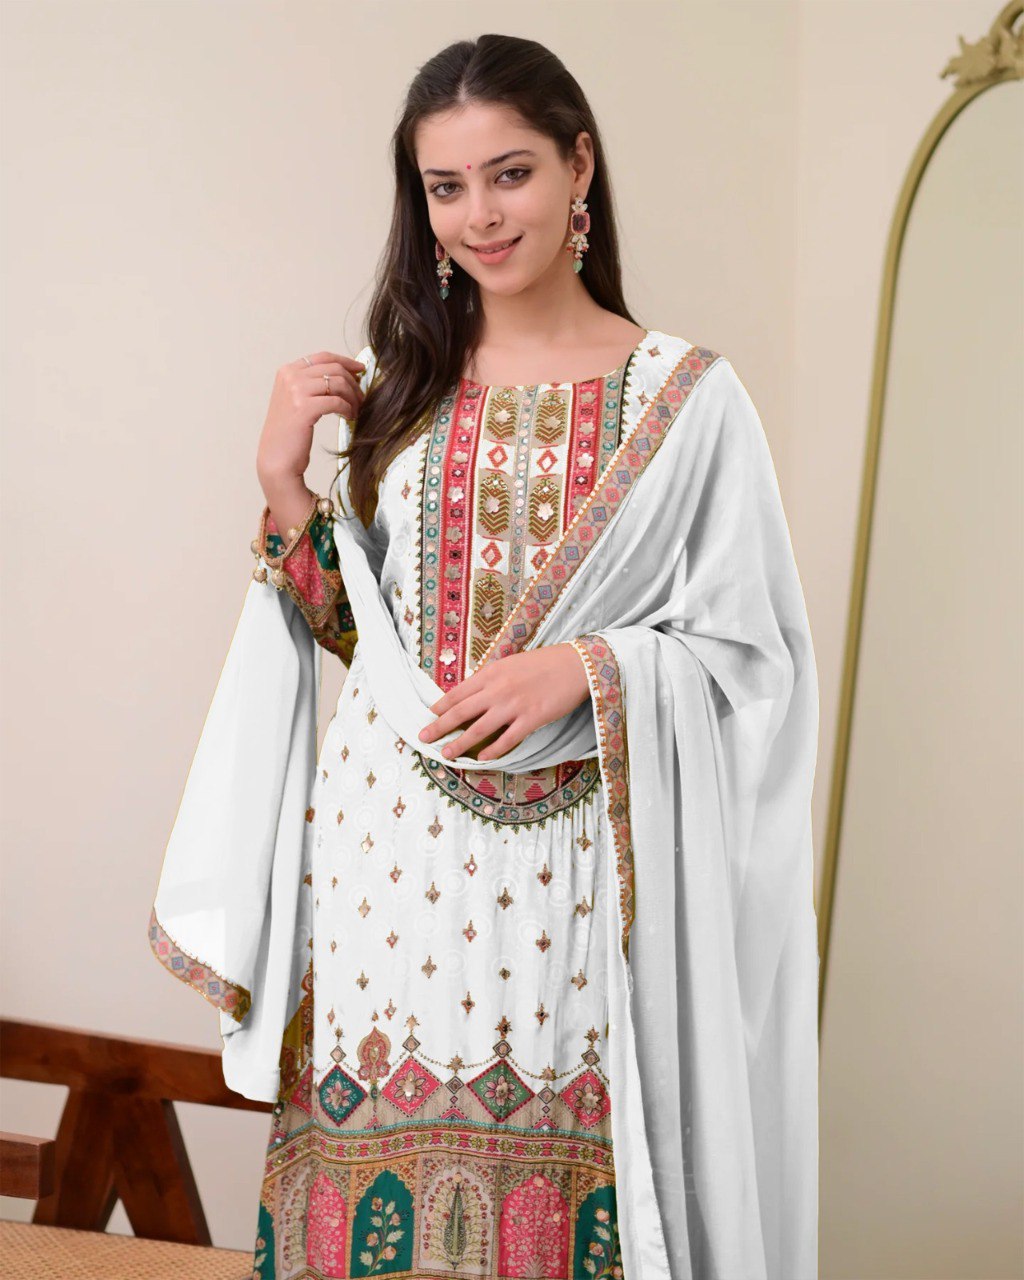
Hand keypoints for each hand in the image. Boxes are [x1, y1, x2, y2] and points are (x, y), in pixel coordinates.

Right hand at [256, 350, 365, 487]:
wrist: (276, 459)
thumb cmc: (289, 434)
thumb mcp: (296, 400)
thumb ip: (313, 384)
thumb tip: (345, 374)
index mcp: (287, 371)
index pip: (323, 357)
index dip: (346, 362)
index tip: (360, 370)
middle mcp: (290, 376)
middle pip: (333, 368)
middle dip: (353, 383)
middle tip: (361, 398)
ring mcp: (295, 390)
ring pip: (338, 383)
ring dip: (352, 397)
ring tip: (355, 410)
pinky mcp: (304, 407)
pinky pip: (337, 401)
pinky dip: (348, 409)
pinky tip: (349, 417)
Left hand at [417, 643, 590, 762]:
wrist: (575, 665)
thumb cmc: (544, 664)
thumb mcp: (511, 664)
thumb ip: (491, 679)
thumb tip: (473, 694)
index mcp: (492, 673)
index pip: (459, 692)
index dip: (442, 706)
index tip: (430, 715)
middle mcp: (498, 689)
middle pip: (461, 712)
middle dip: (440, 727)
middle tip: (423, 737)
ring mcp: (514, 705)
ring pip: (479, 729)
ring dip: (460, 743)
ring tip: (447, 753)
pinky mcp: (531, 719)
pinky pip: (507, 739)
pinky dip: (493, 751)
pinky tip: (482, 759)